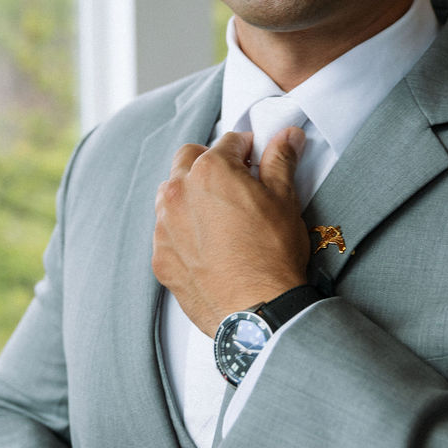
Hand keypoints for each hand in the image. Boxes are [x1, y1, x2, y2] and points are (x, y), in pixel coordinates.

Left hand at [153, 128, 310, 334]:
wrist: (257, 311)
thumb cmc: (272, 255)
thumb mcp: (285, 199)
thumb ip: (280, 160)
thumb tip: (287, 136)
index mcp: (210, 171)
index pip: (229, 142)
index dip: (247, 150)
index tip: (255, 160)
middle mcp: (179, 193)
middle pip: (189, 159)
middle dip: (210, 163)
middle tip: (236, 184)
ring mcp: (164, 226)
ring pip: (171, 194)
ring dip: (191, 195)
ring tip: (220, 216)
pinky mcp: (160, 257)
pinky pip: (167, 231)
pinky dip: (183, 231)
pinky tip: (209, 246)